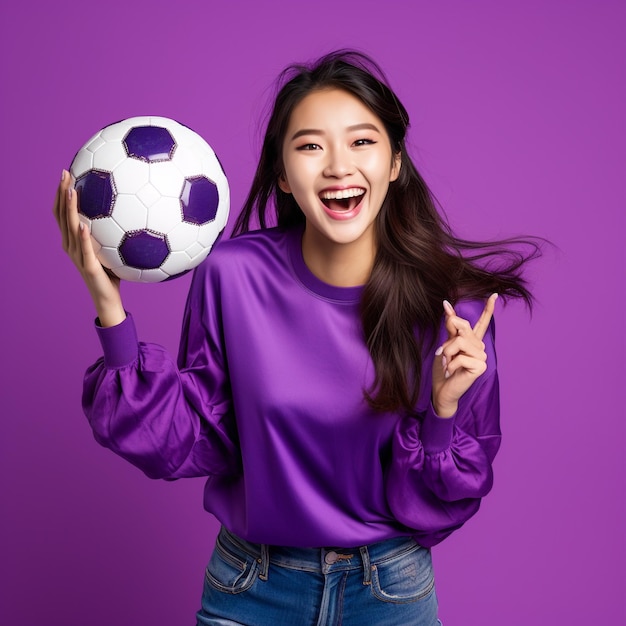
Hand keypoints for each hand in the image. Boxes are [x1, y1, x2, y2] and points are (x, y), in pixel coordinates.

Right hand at [53, 170, 125, 326]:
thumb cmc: (112, 273)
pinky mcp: (88, 267)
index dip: (61, 192)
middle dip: (62, 193)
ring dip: (69, 210)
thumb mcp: (112, 248)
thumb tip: (133, 209)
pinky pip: (85, 250)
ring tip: (71, 192)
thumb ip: (114, 230)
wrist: (110, 298)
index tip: (67, 172)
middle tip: (66, 173)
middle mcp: (71, 245)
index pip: (62, 212)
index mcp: (74, 240)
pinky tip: (84, 225)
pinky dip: (83, 237)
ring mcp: (78, 256)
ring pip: (69, 229)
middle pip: (61, 215)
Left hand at [431, 294, 496, 417]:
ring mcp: (482, 356)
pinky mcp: (481, 366)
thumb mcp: (445, 344)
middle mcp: (480, 347)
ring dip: (447, 353)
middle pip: (462, 328)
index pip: (482, 322)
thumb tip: (447, 305)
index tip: (493, 294)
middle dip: (447, 340)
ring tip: (447, 364)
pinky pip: (461, 357)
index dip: (488, 309)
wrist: (442, 388)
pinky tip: (451, 372)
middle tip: (442, 354)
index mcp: (472, 340)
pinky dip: (450, 364)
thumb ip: (450, 327)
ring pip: (459, 341)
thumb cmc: (443, 368)